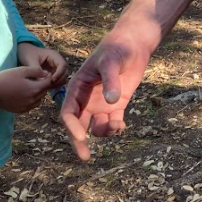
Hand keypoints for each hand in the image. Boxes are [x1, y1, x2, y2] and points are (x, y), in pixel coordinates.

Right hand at [0, 65, 52, 113]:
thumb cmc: (6, 78)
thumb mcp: (22, 70)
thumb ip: (36, 71)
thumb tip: (46, 73)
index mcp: (34, 89)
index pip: (48, 83)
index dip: (48, 77)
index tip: (45, 73)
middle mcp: (32, 100)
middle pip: (44, 92)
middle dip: (43, 85)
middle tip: (37, 79)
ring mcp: (26, 106)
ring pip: (39, 99)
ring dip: (38, 93)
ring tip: (30, 86)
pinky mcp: (21, 110)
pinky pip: (32, 105)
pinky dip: (32, 100)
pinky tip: (25, 94)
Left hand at [17, 42, 67, 87]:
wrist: (24, 53)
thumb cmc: (28, 54)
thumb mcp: (31, 60)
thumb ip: (37, 69)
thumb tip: (43, 78)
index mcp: (54, 55)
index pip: (62, 65)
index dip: (59, 73)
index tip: (52, 80)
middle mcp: (57, 62)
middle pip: (65, 72)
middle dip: (59, 80)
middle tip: (49, 85)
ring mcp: (56, 68)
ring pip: (63, 78)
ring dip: (57, 83)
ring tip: (46, 87)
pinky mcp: (53, 74)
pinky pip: (58, 81)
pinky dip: (54, 85)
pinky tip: (46, 87)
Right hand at [60, 34, 147, 161]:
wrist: (132, 45)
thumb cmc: (117, 49)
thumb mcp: (111, 62)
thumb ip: (110, 80)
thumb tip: (111, 102)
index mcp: (77, 88)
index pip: (69, 112)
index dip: (72, 126)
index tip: (82, 137)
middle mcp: (86, 99)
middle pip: (77, 125)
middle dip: (79, 142)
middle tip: (84, 157)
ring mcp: (101, 104)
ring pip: (96, 127)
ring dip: (104, 133)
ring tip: (117, 126)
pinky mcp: (117, 106)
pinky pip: (112, 124)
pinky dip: (116, 130)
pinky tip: (121, 127)